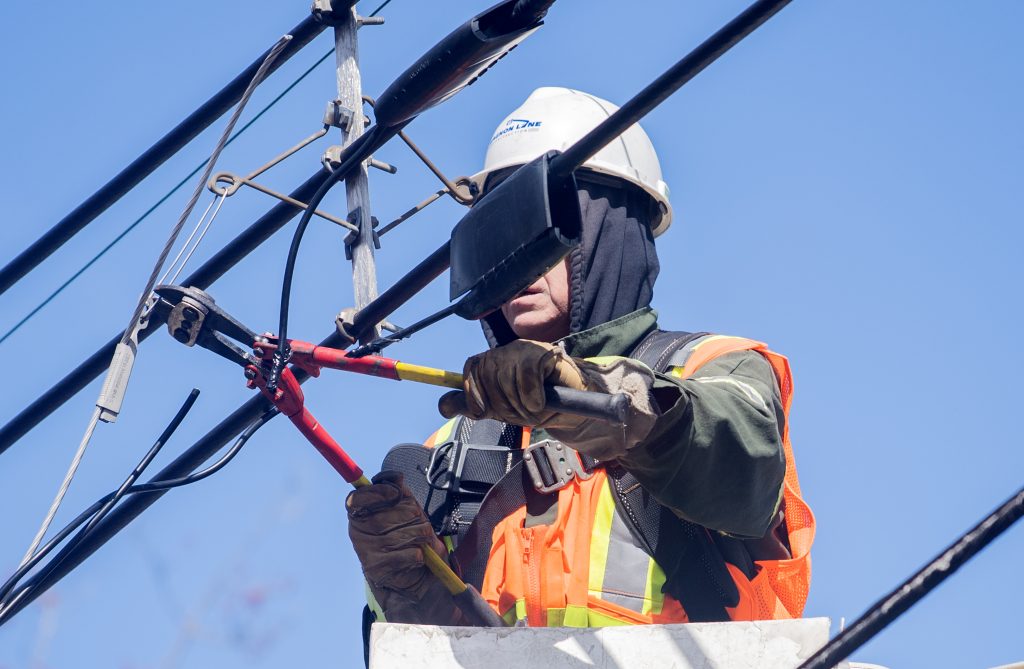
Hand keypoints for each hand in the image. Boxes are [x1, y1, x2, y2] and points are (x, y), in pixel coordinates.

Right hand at [346, 471, 447, 602]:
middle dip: (409, 515)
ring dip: (418, 534)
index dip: (377, 493)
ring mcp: (365, 551)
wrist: (412, 572)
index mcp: (359, 513)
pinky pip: (405, 555)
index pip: (357, 499)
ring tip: (422, 537)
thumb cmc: (407, 533)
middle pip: (383, 517)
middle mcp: (357, 531)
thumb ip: (400, 491)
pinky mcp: (377, 569)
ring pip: (397, 536)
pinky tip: (418, 555)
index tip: (395, 493)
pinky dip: (418, 554)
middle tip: (419, 518)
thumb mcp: (406, 508)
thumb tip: (396, 477)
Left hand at [438, 340, 587, 428]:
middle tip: (519, 412)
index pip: (471, 367)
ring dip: (520, 404)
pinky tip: (541, 401)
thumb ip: (472, 406)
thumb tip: (442, 406)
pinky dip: (532, 396)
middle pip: (487, 375)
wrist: (570, 410)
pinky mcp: (544, 352)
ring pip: (506, 377)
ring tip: (533, 408)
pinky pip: (526, 375)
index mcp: (493, 362)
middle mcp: (506, 351)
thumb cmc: (535, 406)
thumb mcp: (499, 409)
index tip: (481, 411)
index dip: (472, 391)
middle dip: (502, 404)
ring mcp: (526, 349)